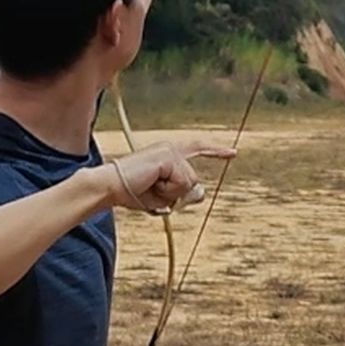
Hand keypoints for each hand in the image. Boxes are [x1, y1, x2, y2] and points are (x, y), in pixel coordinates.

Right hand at [100, 138, 235, 213]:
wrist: (110, 187)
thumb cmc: (132, 192)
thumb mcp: (162, 197)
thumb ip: (181, 195)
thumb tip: (201, 193)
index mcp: (168, 154)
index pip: (197, 149)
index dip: (215, 151)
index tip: (233, 153)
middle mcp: (170, 148)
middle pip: (193, 180)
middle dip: (177, 194)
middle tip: (152, 190)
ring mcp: (169, 151)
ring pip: (188, 183)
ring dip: (170, 193)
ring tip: (150, 186)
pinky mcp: (167, 157)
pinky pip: (181, 183)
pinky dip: (167, 191)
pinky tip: (151, 183)